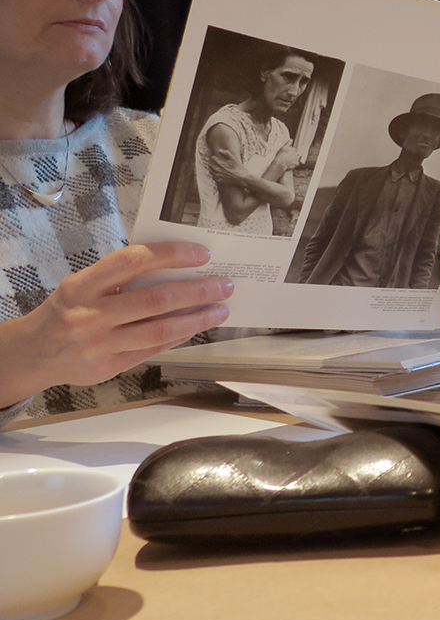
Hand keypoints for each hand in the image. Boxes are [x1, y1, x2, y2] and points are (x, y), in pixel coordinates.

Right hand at [0, 242, 232, 407]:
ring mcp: (101, 343)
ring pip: (160, 330)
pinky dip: (180, 336)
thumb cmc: (69, 310)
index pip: (132, 261)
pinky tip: (196, 327)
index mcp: (83, 286)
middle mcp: (91, 315)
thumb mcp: (83, 286)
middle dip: (197, 291)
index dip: (171, 255)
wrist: (35, 353)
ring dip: (197, 319)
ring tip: (220, 309)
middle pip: (155, 300)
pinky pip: (154, 349)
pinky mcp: (111, 366)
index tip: (202, 254)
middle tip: (224, 285)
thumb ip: (121, 278)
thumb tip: (175, 266)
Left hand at [207, 150, 246, 185]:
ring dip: (212, 169)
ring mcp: (218, 175)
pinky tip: (219, 174)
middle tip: (216, 163)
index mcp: (220, 163)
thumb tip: (219, 150)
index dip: (214, 157)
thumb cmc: (238, 168)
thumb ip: (226, 153)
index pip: (212, 158)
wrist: (242, 178)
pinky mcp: (219, 181)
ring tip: (217, 169)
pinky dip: (215, 175)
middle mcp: (217, 169)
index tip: (216, 158)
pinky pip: (213, 177)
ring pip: (210, 171)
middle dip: (212, 163)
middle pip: (209, 164)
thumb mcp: (234, 159)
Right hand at [273, 143, 300, 172]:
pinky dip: (294, 163)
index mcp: (293, 149)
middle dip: (293, 155)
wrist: (280, 163)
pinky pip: (297, 163)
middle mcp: (296, 154)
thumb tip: (291, 140)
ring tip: (289, 160)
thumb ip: (288, 143)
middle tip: (288, 157)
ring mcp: (297, 159)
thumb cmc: (281, 155)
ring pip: (297, 158)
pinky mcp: (296, 164)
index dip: (290, 151)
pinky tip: (290, 163)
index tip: (287, 153)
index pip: (294, 150)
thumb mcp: (283, 148)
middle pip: (296, 154)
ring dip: (294, 159)